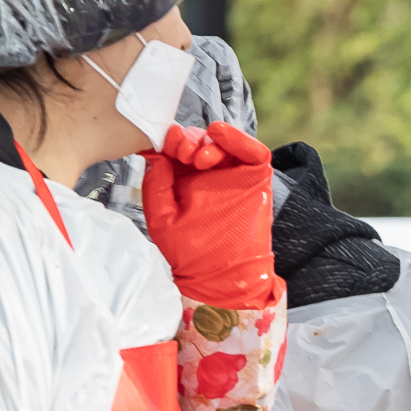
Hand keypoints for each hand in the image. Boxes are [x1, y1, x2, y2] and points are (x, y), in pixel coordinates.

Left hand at [143, 121, 275, 306]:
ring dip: (209, 142)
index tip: (166, 143)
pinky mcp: (255, 178)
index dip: (171, 142)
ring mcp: (233, 176)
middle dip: (189, 141)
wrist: (222, 276)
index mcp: (183, 181)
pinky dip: (239, 138)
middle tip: (184, 152)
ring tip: (201, 157)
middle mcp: (208, 175)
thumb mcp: (161, 218)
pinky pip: (252, 151)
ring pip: (223, 144)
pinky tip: (220, 135)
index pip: (177, 150)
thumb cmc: (190, 254)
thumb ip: (155, 186)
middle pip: (198, 142)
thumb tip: (156, 157)